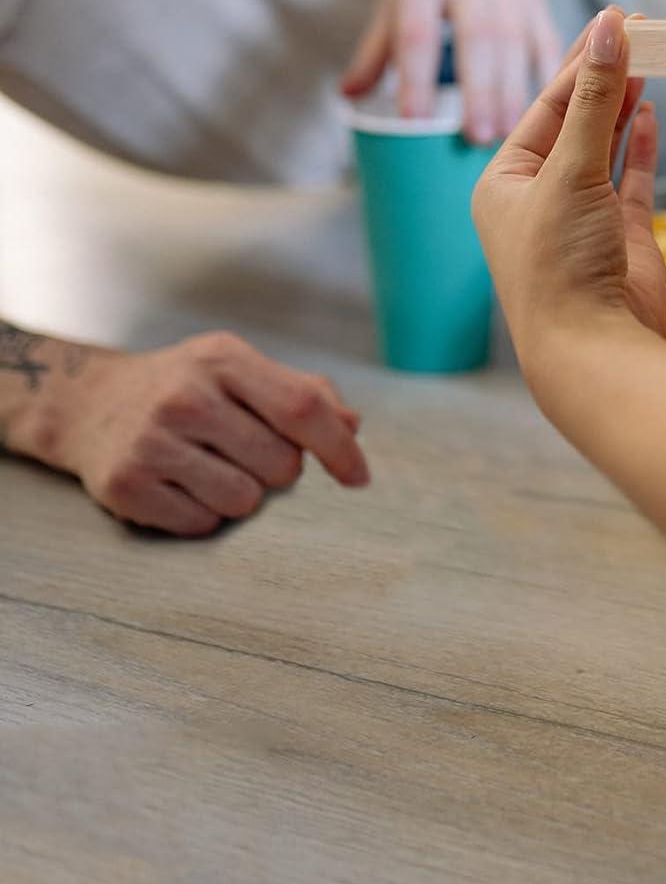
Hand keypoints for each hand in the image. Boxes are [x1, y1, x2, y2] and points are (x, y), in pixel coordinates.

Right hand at [37, 333, 369, 536]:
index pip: (302, 408)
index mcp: (224, 359)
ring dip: (241, 494)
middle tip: (243, 450)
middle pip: (282, 465)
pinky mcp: (126, 486)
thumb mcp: (241, 369)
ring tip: (210, 466)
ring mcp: (151, 442)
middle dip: (278, 469)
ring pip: (245, 501)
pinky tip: (180, 485)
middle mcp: (185, 397)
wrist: (89, 403)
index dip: (339, 448)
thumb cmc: (188, 387)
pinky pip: (203, 524)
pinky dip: (203, 513)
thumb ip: (303, 392)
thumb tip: (352, 425)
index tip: (358, 478)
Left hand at [341, 0, 562, 144]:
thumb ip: (376, 48)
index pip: (417, 31)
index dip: (414, 77)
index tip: (412, 121)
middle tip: (475, 137)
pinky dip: (549, 78)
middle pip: (477, 39)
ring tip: (508, 134)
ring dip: (514, 92)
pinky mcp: (539, 3)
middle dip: (479, 90)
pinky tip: (548, 113)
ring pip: (516, 45)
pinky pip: (548, 43)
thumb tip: (348, 96)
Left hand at [472, 8, 665, 382]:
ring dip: (624, 105)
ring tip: (650, 59)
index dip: (584, 61)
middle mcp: (538, 197)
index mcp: (504, 182)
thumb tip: (610, 30)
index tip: (617, 20)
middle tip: (641, 29)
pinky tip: (650, 112)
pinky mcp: (621, 236)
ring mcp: (581, 216)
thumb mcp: (571, 171)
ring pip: (604, 146)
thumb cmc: (560, 267)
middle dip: (605, 76)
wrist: (593, 350)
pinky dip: (641, 145)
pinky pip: (631, 179)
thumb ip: (597, 100)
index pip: (547, 105)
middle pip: (575, 121)